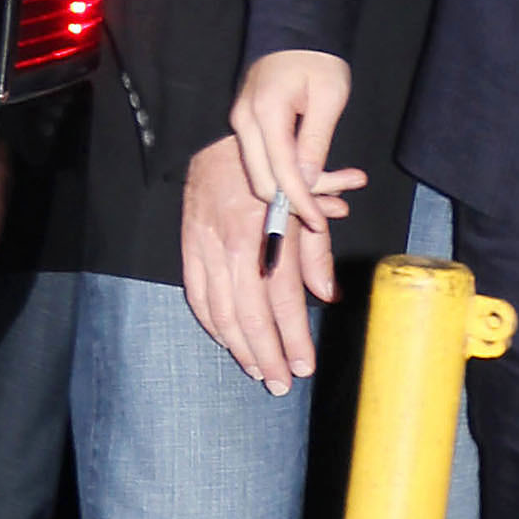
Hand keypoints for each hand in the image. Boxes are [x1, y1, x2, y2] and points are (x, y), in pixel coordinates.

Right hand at [181, 127, 362, 393]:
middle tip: (280, 384)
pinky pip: (197, 295)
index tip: (304, 366)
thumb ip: (317, 251)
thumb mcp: (306, 202)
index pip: (283, 297)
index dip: (294, 336)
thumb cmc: (273, 169)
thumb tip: (329, 296)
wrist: (217, 135)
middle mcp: (235, 244)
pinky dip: (212, 324)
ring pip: (221, 312)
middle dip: (267, 354)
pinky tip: (229, 342)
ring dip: (240, 348)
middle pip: (250, 314)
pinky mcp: (188, 246)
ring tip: (258, 371)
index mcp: (269, 231)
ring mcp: (207, 246)